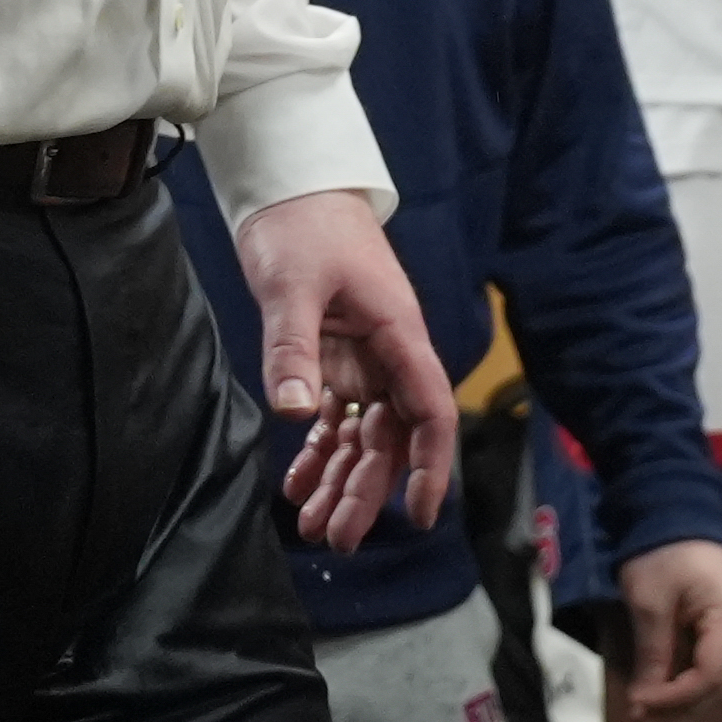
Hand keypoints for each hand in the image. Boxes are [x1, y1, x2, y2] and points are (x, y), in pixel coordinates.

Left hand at [232, 187, 462, 540]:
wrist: (292, 184)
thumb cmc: (304, 224)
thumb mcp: (293, 284)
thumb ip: (293, 347)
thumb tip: (293, 411)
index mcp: (398, 336)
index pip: (429, 413)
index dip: (429, 466)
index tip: (417, 514)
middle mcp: (387, 355)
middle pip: (390, 437)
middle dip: (367, 490)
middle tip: (335, 538)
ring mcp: (361, 358)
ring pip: (361, 434)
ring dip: (340, 479)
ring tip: (310, 524)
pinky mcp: (332, 355)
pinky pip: (332, 414)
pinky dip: (317, 449)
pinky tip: (297, 481)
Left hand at [612, 538, 721, 720]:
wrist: (675, 510)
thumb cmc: (660, 552)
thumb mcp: (649, 604)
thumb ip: (652, 656)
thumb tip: (643, 702)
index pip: (711, 677)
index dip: (675, 700)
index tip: (640, 705)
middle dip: (682, 704)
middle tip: (642, 710)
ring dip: (689, 695)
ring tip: (650, 701)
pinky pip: (720, 661)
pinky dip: (695, 677)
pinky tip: (666, 682)